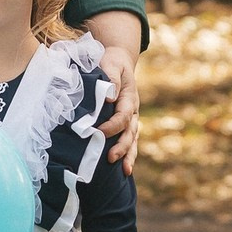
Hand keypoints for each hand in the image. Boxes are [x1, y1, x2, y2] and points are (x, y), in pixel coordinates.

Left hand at [97, 44, 139, 173]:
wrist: (118, 60)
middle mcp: (133, 110)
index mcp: (129, 97)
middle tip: (110, 158)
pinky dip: (128, 155)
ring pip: (132, 140)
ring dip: (128, 155)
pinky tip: (124, 170)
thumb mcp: (111, 63)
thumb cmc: (111, 61)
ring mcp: (131, 119)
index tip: (98, 132)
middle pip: (130, 132)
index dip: (112, 125)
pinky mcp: (126, 124)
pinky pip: (129, 141)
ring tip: (125, 171)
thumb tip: (109, 97)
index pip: (123, 115)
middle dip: (122, 146)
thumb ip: (111, 77)